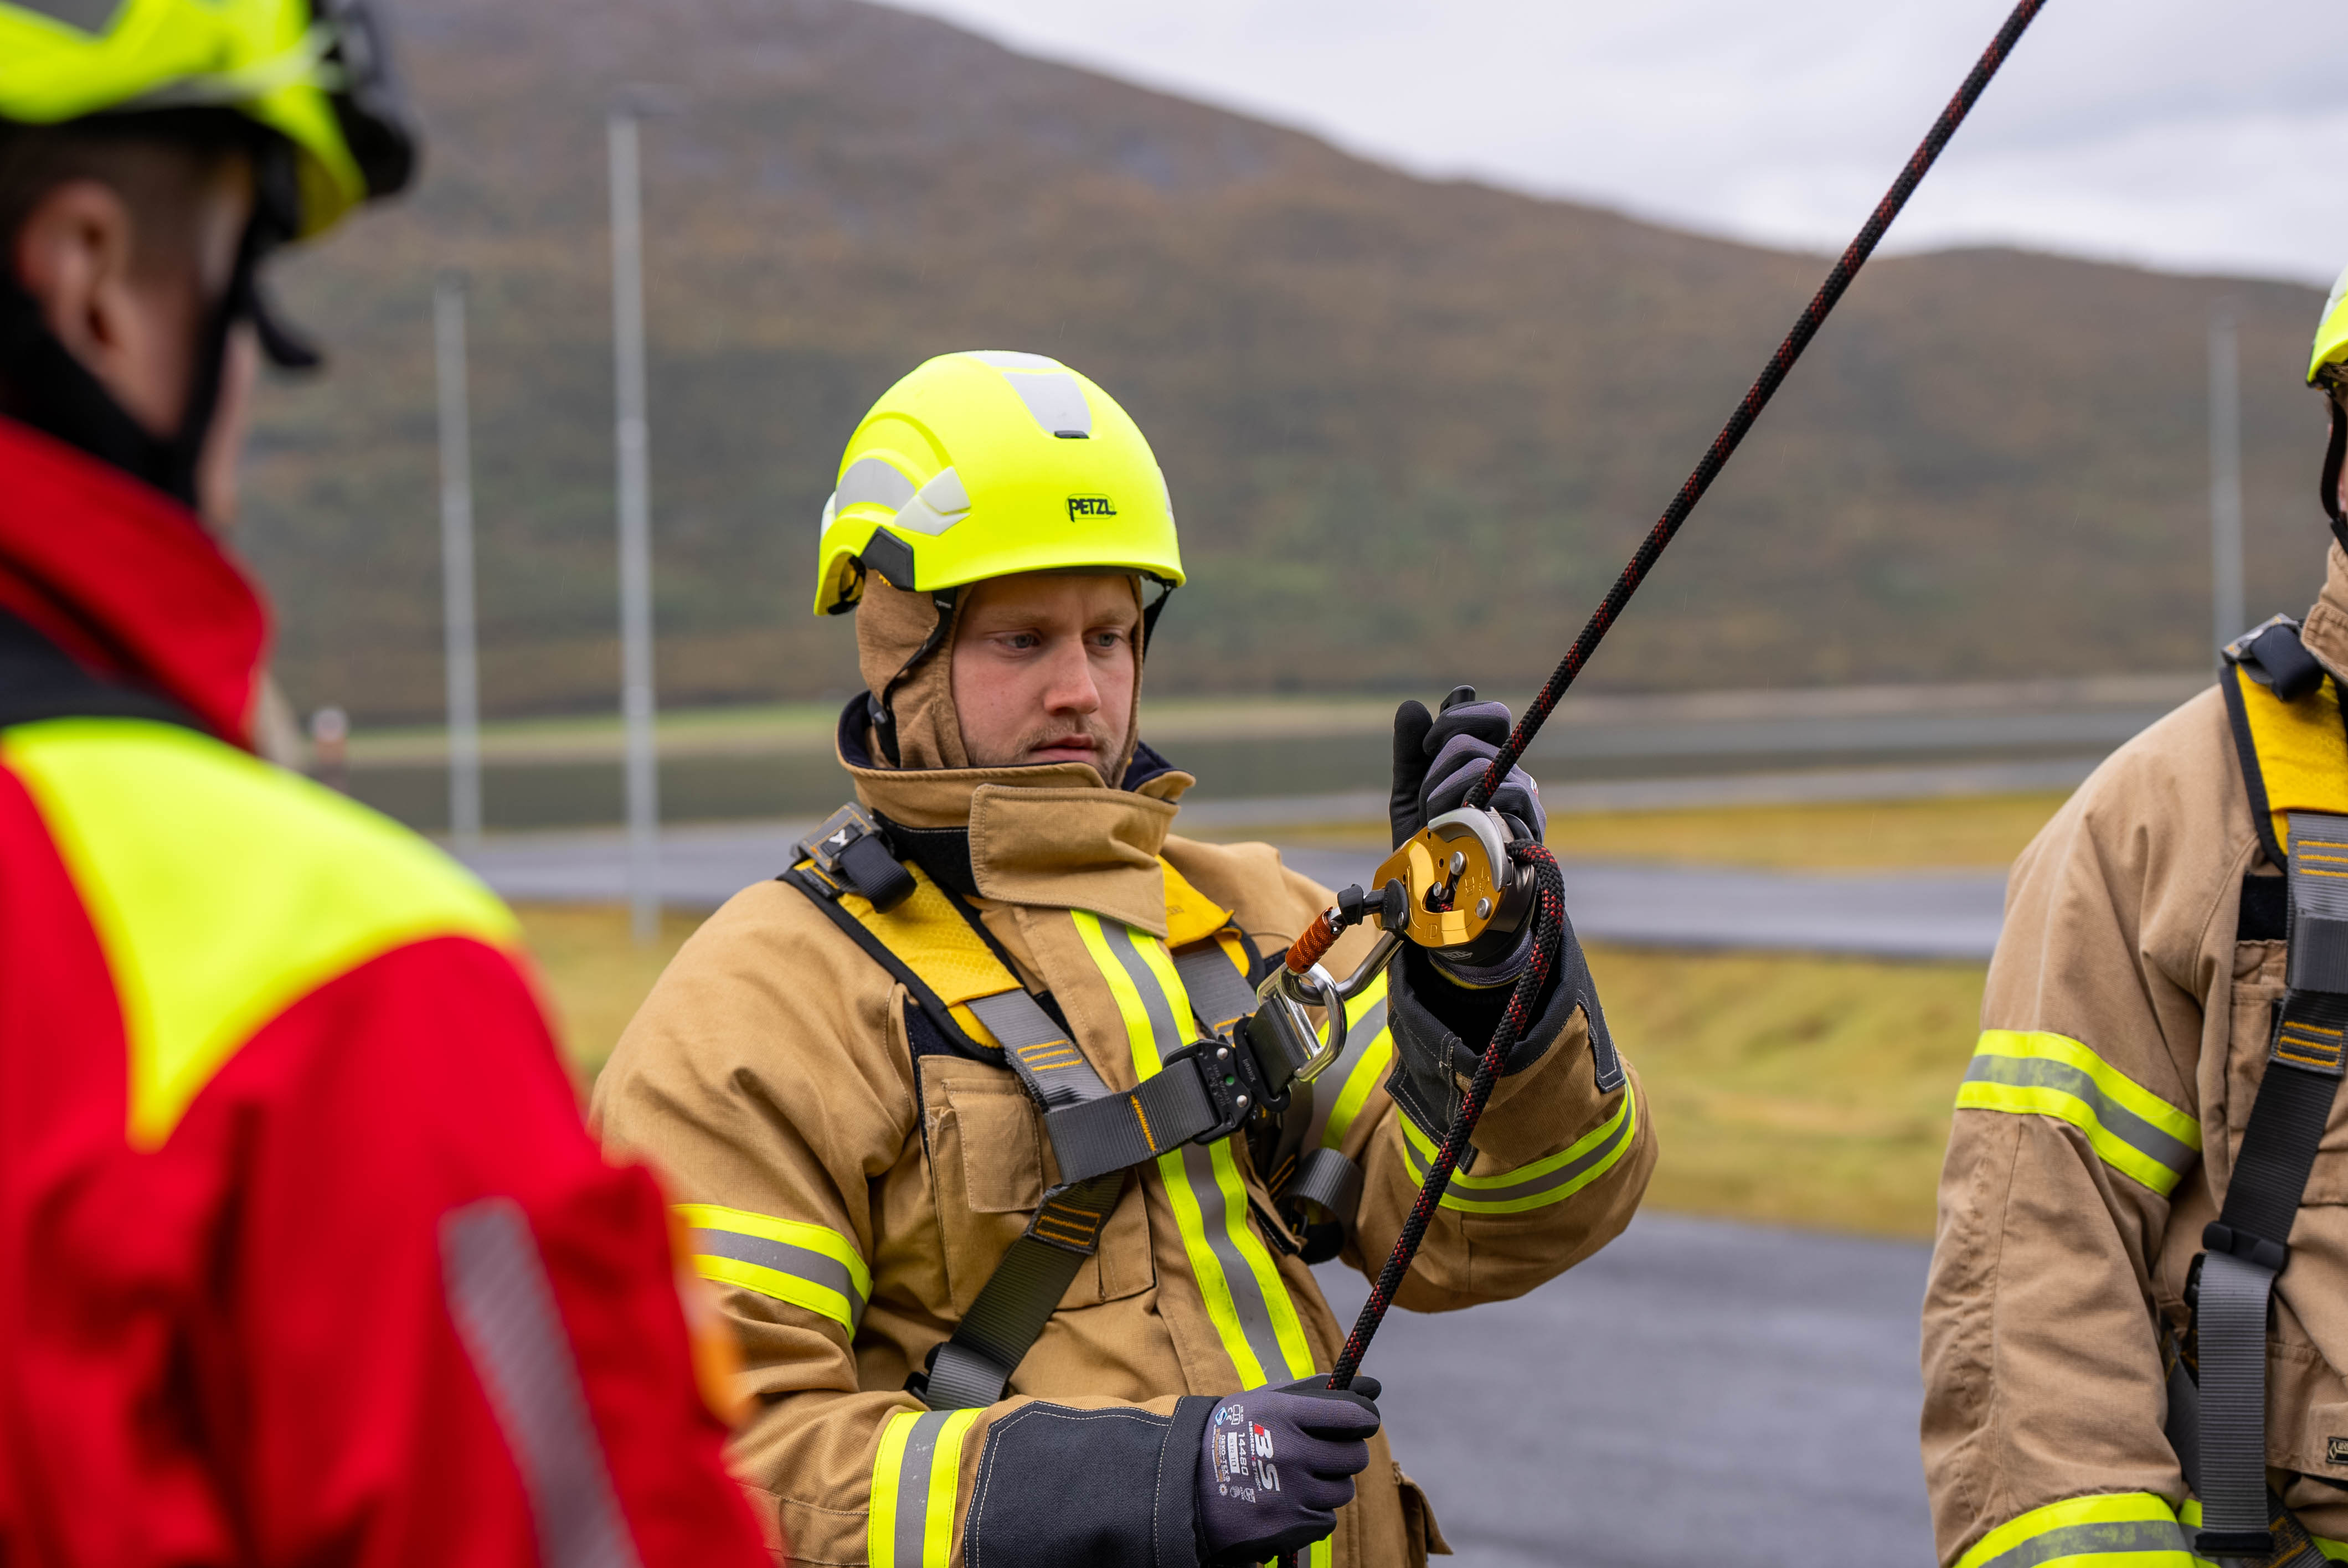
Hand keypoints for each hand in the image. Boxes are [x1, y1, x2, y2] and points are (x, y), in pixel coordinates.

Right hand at [1196, 1377, 1380, 1566]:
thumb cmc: (1230, 1435)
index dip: (1362, 1420)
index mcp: (1282, 1414)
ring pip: (1343, 1490)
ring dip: (1327, 1485)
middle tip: (1319, 1454)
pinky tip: (1286, 1501)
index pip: (1352, 1416)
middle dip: (1343, 1454)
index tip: (1357, 1424)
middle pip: (1355, 1456)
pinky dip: (1313, 1512)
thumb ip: (1316, 1392)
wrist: (1183, 1487)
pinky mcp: (1289, 1526)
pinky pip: (1326, 1519)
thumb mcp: (1263, 1402)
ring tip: (1295, 1478)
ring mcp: (1290, 1492)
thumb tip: (1373, 1387)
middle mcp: (1289, 1452)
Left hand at [1389, 686, 1544, 849]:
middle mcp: (1514, 776)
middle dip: (1440, 755)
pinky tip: (1451, 825)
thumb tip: (1413, 705)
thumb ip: (1410, 751)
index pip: (1491, 714)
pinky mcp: (1528, 827)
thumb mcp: (1410, 794)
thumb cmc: (1430, 846)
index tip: (1427, 743)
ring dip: (1441, 789)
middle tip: (1428, 792)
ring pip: (1482, 761)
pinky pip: (1502, 792)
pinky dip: (1461, 806)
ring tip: (1434, 819)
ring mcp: (1524, 802)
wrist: (1440, 899)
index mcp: (1492, 763)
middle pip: (1486, 729)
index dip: (1455, 717)